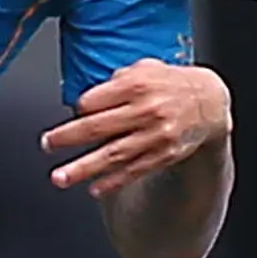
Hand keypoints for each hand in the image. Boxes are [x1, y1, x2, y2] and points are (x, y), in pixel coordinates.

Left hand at [43, 60, 231, 196]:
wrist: (209, 103)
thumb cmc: (170, 83)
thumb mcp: (145, 68)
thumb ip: (116, 80)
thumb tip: (87, 99)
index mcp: (137, 84)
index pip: (94, 100)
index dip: (80, 109)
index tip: (76, 114)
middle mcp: (146, 110)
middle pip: (97, 127)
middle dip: (67, 138)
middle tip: (47, 144)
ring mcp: (155, 135)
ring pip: (112, 155)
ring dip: (83, 168)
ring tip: (60, 177)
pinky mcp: (163, 154)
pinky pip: (133, 171)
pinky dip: (113, 181)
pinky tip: (95, 189)